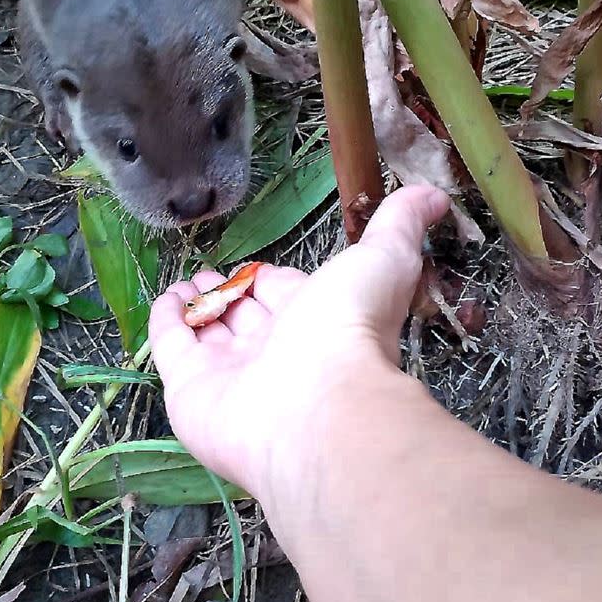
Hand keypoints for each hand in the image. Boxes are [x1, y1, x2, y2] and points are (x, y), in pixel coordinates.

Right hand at [149, 184, 449, 500]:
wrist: (317, 408)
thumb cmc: (350, 328)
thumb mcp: (385, 259)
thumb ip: (401, 223)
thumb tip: (436, 194)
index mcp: (316, 320)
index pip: (287, 293)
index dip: (272, 280)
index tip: (258, 267)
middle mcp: (275, 349)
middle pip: (247, 315)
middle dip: (232, 292)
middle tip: (214, 273)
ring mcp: (230, 372)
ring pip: (210, 331)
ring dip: (199, 304)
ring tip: (189, 283)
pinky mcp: (190, 389)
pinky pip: (173, 347)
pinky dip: (166, 322)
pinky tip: (166, 299)